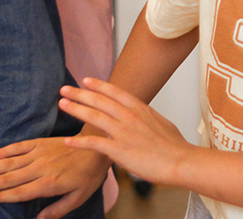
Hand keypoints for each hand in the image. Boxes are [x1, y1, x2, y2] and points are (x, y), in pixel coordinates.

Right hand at [0, 137, 109, 218]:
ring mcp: (41, 153)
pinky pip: (21, 146)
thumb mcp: (78, 197)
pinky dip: (6, 150)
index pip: (20, 192)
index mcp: (49, 183)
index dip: (2, 195)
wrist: (99, 145)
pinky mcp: (42, 143)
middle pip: (10, 177)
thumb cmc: (89, 175)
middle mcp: (41, 168)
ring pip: (11, 162)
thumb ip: (57, 210)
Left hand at [57, 77, 193, 185]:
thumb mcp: (161, 123)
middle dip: (80, 93)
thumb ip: (147, 118)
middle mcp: (130, 116)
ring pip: (94, 116)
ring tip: (62, 104)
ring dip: (76, 109)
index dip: (98, 85)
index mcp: (140, 108)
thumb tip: (141, 116)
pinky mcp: (119, 149)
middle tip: (65, 89)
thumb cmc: (174, 146)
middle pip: (100, 100)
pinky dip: (79, 142)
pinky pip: (94, 143)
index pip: (115, 92)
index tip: (85, 80)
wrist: (180, 161)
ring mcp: (123, 132)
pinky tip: (68, 140)